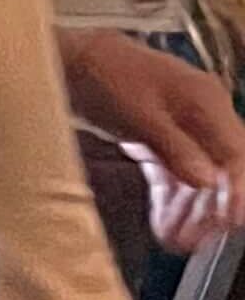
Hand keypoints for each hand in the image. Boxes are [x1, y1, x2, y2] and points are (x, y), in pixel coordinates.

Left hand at [63, 31, 244, 243]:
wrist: (71, 58)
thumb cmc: (107, 76)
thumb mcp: (140, 113)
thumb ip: (175, 147)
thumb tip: (209, 181)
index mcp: (207, 103)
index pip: (236, 154)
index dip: (237, 190)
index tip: (229, 221)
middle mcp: (203, 117)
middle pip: (221, 170)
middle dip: (211, 208)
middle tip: (195, 241)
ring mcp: (183, 129)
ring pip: (197, 178)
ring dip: (190, 211)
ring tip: (177, 242)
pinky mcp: (161, 140)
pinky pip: (173, 175)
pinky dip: (170, 200)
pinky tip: (164, 225)